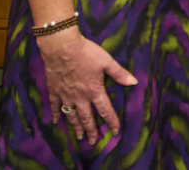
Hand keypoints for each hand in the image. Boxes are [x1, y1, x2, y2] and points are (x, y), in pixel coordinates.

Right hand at [37, 29, 138, 144]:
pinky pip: (54, 106)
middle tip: (92, 141)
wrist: (62, 48)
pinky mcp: (54, 90)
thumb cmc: (87, 53)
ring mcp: (65, 95)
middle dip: (91, 130)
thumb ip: (120, 74)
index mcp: (94, 91)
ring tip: (78, 136)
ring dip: (75, 127)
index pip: (105, 110)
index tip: (115, 130)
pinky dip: (55, 115)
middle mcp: (80, 97)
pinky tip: (56, 122)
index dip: (111, 121)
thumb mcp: (107, 62)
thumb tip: (134, 82)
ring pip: (71, 115)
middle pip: (86, 118)